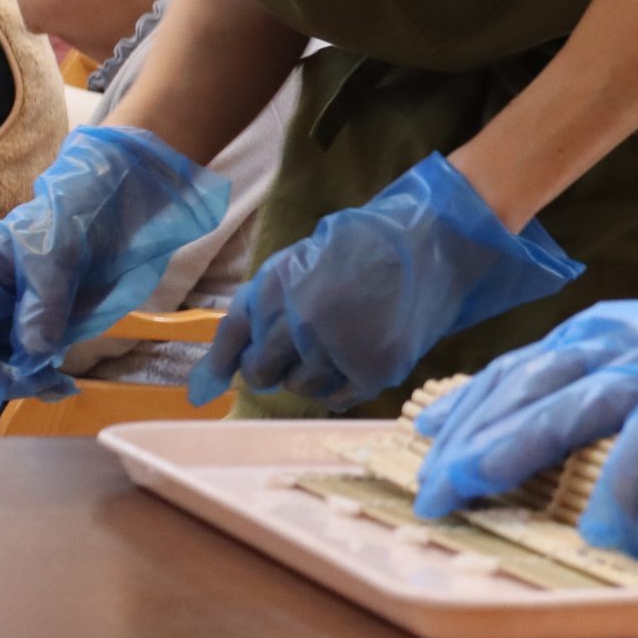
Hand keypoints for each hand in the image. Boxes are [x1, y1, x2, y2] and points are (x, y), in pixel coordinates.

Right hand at [0, 127, 228, 421]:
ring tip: (55, 386)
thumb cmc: (67, 219)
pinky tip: (61, 386)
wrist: (107, 211)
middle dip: (0, 378)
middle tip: (36, 385)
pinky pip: (28, 364)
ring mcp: (4, 320)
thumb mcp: (53, 255)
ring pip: (0, 366)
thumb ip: (43, 303)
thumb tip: (36, 351)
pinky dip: (42, 378)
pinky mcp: (33, 330)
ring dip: (24, 382)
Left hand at [188, 154, 579, 410]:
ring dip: (308, 373)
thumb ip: (253, 313)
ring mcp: (340, 348)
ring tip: (336, 343)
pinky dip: (338, 385)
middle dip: (272, 363)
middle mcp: (302, 321)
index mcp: (277, 286)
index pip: (232, 341)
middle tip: (301, 344)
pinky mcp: (374, 368)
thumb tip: (202, 389)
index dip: (225, 362)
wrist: (436, 239)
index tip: (213, 383)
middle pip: (261, 373)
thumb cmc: (364, 246)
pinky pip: (336, 398)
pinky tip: (352, 359)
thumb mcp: (298, 261)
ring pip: (298, 389)